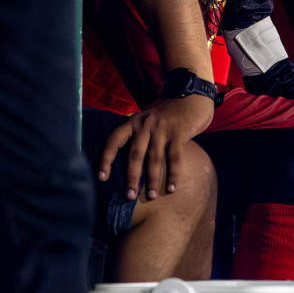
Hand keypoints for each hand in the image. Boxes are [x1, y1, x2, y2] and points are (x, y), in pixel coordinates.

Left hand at [95, 94, 214, 200]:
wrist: (191, 96)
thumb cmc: (168, 111)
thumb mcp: (148, 118)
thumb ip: (139, 133)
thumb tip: (130, 160)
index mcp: (133, 121)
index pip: (114, 141)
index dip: (106, 159)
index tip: (102, 177)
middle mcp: (145, 125)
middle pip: (135, 155)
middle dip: (132, 177)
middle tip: (129, 196)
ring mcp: (163, 129)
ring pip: (154, 159)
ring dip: (152, 180)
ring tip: (151, 195)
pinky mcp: (179, 133)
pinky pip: (174, 158)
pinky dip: (173, 174)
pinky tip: (172, 187)